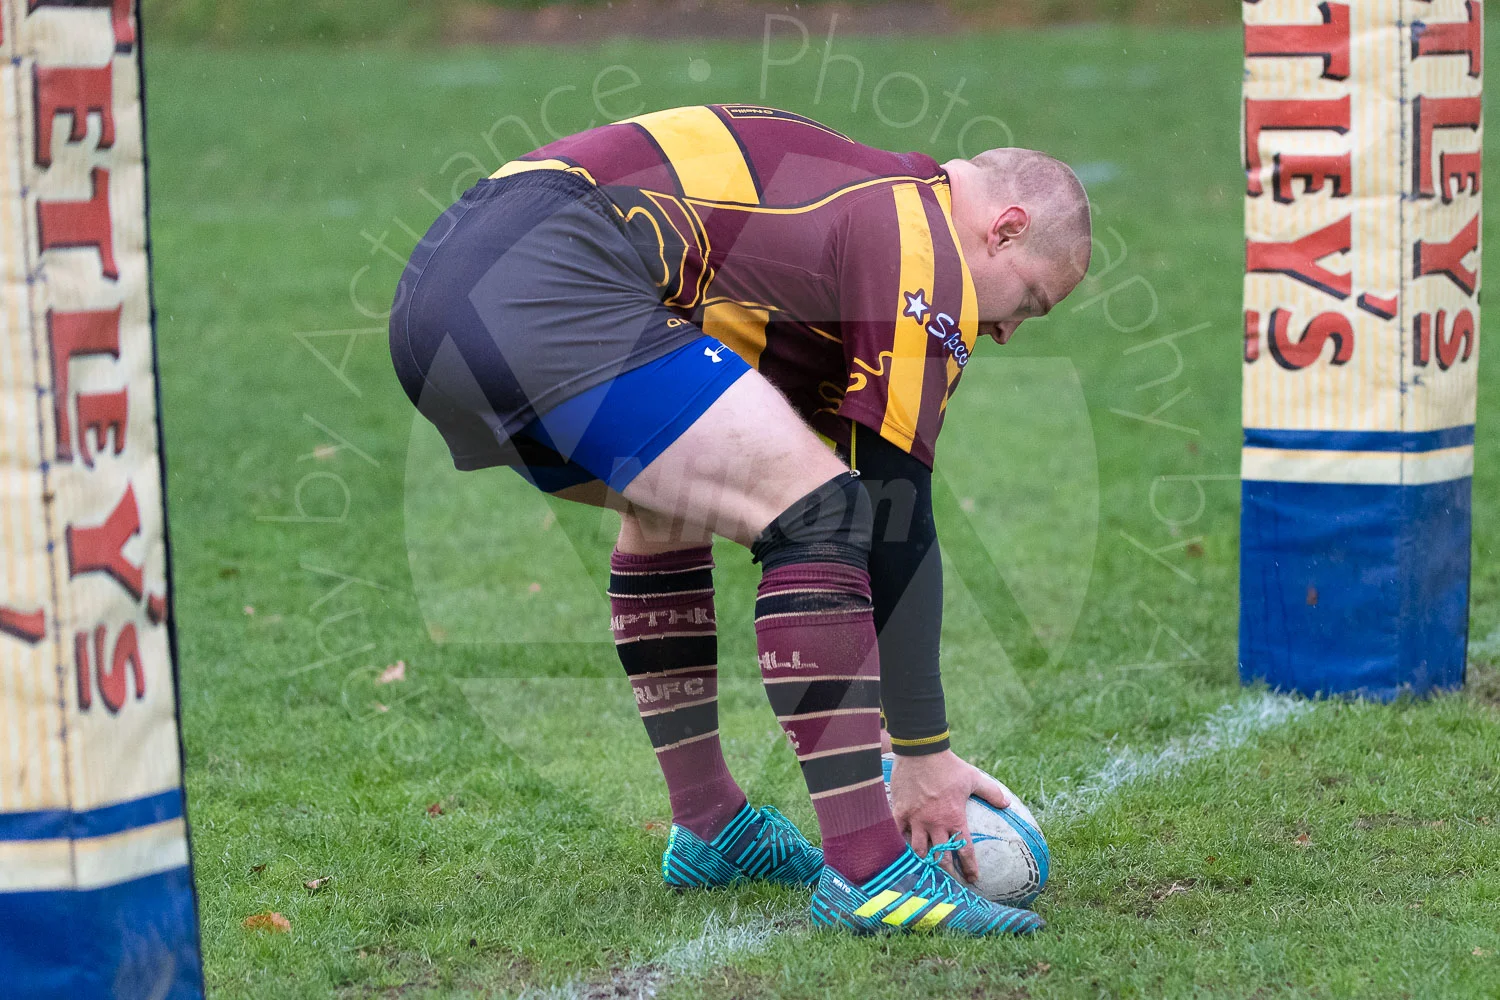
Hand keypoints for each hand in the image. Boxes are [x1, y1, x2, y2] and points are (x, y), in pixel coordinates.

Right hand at [888, 750, 1009, 880]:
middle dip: (947, 872)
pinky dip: (903, 843)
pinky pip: (899, 834)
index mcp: (954, 818)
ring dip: (925, 861)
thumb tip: (1007, 803)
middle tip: (950, 881)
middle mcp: (935, 824)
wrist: (920, 751)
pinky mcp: (900, 812)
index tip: (973, 879)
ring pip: (919, 850)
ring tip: (927, 867)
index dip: (969, 867)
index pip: (964, 850)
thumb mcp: (973, 778)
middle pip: (941, 857)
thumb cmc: (948, 766)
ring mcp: (916, 819)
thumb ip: (991, 792)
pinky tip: (904, 848)